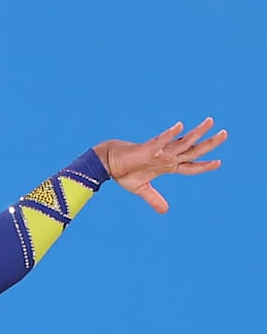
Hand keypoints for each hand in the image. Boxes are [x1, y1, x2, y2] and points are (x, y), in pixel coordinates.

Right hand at [95, 118, 226, 213]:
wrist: (108, 162)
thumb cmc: (124, 172)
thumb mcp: (141, 189)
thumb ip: (154, 199)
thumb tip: (165, 212)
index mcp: (167, 166)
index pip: (190, 166)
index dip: (204, 165)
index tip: (219, 162)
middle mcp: (167, 157)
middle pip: (193, 150)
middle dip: (210, 143)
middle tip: (225, 134)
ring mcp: (159, 152)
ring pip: (182, 141)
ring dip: (197, 132)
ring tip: (210, 121)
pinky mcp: (147, 149)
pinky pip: (160, 140)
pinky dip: (170, 134)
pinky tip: (180, 126)